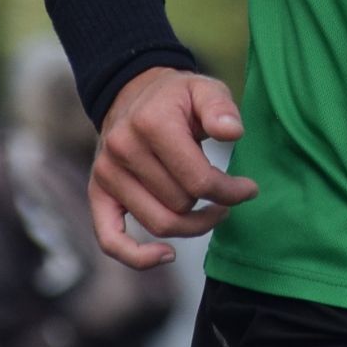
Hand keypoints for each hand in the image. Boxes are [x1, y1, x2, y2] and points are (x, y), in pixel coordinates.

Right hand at [87, 66, 254, 269]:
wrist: (134, 93)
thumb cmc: (177, 98)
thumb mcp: (205, 89)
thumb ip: (221, 107)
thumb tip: (233, 132)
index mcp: (151, 123)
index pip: (198, 180)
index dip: (231, 192)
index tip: (248, 189)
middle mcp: (122, 149)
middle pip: (180, 205)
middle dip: (212, 204)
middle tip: (227, 194)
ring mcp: (106, 173)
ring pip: (158, 224)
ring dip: (191, 225)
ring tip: (210, 211)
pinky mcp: (98, 193)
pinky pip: (110, 239)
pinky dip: (138, 257)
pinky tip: (167, 255)